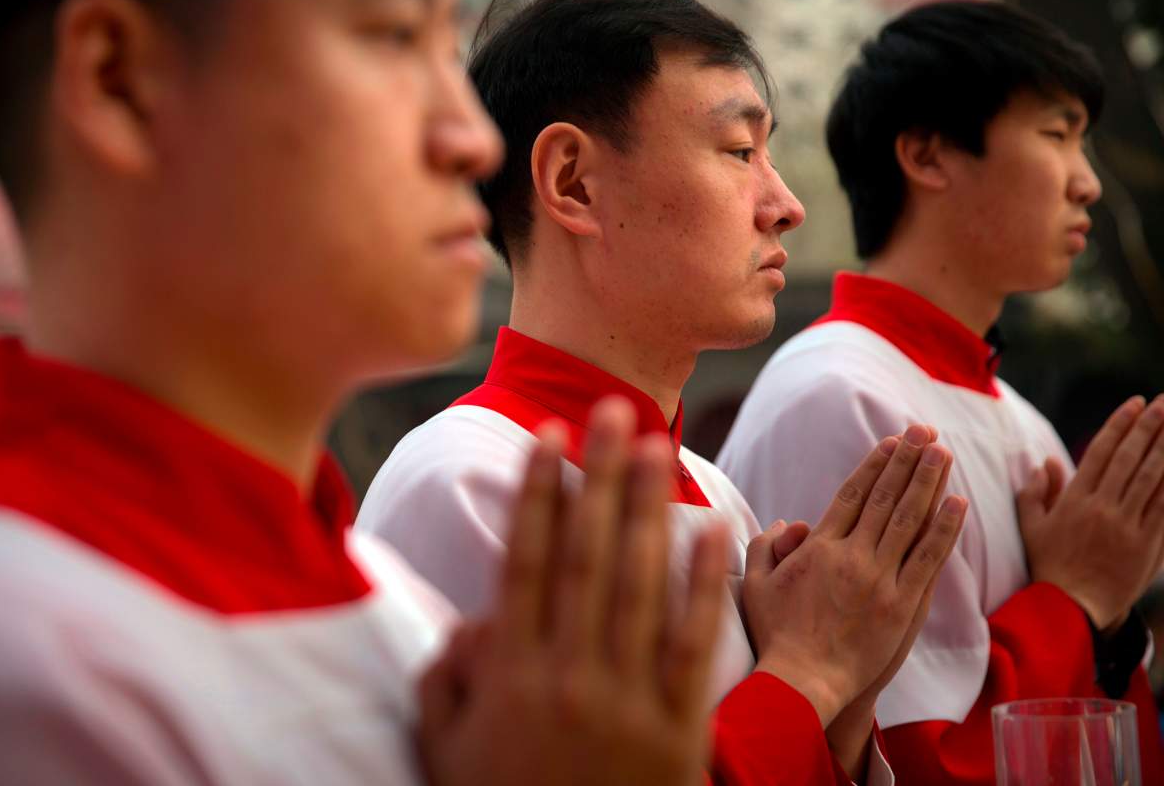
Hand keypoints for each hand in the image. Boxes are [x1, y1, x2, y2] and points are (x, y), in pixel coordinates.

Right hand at [417, 397, 729, 785]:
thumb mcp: (448, 751)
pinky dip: (705, 586)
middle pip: (588, 558)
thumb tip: (476, 616)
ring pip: (640, 587)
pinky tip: (715, 532)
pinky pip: (694, 646)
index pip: (525, 565)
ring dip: (649, 511)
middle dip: (600, 480)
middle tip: (614, 412)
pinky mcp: (677, 728)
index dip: (538, 497)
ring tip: (657, 448)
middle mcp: (569, 676)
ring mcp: (626, 701)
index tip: (547, 439)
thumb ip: (450, 677)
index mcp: (512, 676)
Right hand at [743, 425, 967, 726]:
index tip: (891, 442)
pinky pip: (928, 559)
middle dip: (907, 461)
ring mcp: (880, 580)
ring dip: (929, 483)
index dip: (874, 466)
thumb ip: (765, 548)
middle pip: (884, 498)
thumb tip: (787, 522)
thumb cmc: (776, 637)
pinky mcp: (903, 606)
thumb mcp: (756, 586)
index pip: (851, 495)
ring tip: (943, 453)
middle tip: (925, 431)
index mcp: (818, 549)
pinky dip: (943, 529)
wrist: (804, 682)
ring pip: (909, 520)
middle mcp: (851, 557)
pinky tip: (957, 503)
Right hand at [1018, 395, 1163, 630]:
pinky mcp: (1147, 543)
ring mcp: (1127, 525)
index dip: (1119, 426)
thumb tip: (1047, 463)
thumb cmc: (1049, 565)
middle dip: (1149, 428)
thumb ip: (1036, 492)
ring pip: (1151, 479)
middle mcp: (1103, 508)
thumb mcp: (1031, 526)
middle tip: (1163, 403)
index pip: (1100, 453)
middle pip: (1130, 459)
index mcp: (1075, 500)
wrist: (1073, 606)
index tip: (1134, 404)